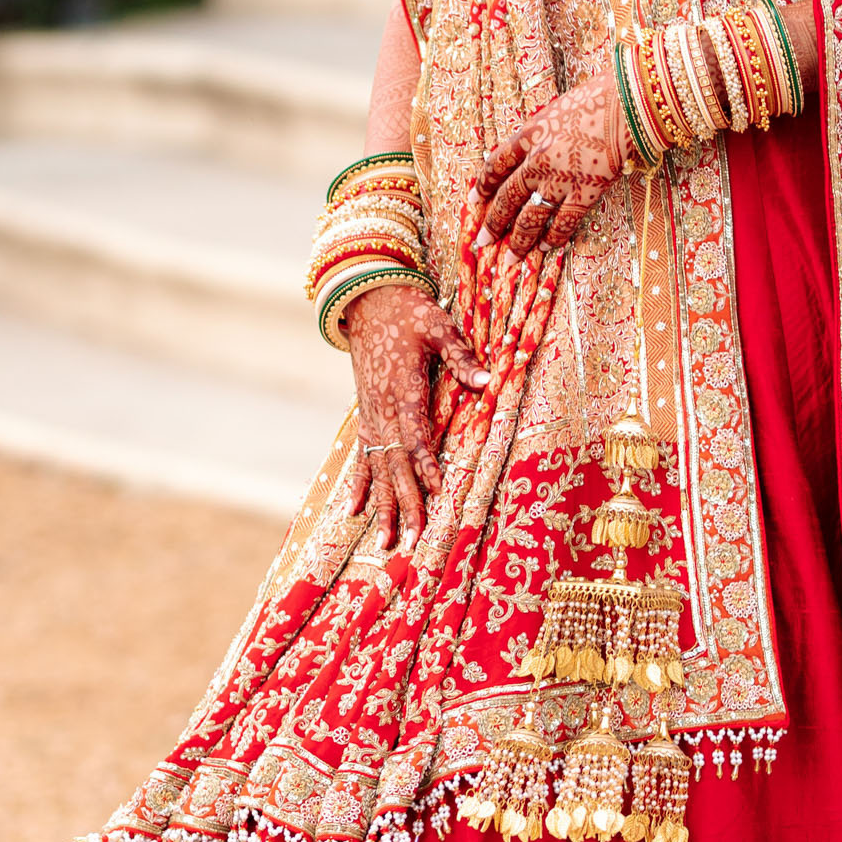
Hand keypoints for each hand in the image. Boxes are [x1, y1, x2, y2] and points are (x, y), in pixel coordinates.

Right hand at [345, 284, 486, 550]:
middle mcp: (383, 409)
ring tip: (385, 543)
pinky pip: (361, 457)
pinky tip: (354, 511)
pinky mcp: (366, 415)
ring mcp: (371, 415)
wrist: (368, 298)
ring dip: (382, 506)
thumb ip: (461, 357)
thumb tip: (487, 380)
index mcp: (403, 389)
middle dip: (405, 504)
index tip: (436, 494)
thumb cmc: (409, 312)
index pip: (416, 436)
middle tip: (412, 542)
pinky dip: (359, 485)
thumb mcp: (439, 326)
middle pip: (395, 465)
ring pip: (377, 469)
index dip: (426, 466)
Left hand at [479, 66, 628, 255]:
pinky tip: (545, 248)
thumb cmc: (598, 97)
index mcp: (529, 134)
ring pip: (531, 218)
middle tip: (482, 240)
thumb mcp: (557, 110)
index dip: (482, 186)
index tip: (474, 200)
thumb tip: (533, 152)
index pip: (495, 165)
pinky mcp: (585, 192)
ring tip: (510, 258)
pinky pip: (564, 222)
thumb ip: (542, 134)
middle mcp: (538, 160)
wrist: (629, 103)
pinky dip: (553, 238)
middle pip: (508, 197)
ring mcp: (560, 179)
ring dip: (519, 241)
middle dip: (493, 222)